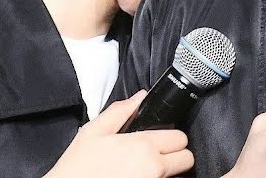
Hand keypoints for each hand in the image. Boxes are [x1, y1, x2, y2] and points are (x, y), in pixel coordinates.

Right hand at [44, 91, 193, 177]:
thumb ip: (121, 110)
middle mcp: (154, 169)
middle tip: (156, 155)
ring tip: (144, 169)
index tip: (160, 139)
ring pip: (177, 177)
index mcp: (143, 146)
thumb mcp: (94, 131)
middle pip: (186, 159)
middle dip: (176, 155)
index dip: (171, 137)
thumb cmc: (78, 166)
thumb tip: (141, 96)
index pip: (181, 139)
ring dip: (168, 172)